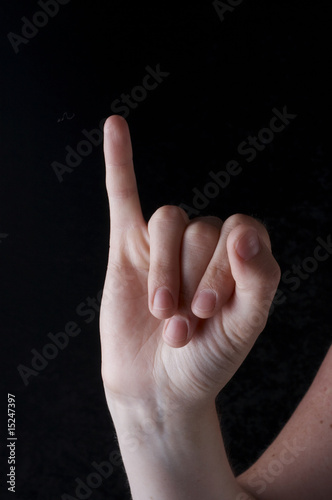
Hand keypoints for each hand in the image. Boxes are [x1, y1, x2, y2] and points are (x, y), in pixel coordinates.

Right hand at [99, 115, 279, 413]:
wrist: (158, 386)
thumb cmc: (205, 360)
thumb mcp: (244, 326)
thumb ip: (258, 279)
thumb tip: (244, 229)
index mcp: (239, 256)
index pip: (239, 229)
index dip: (226, 265)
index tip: (210, 308)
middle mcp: (204, 244)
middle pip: (200, 228)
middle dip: (189, 281)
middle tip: (183, 327)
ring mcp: (165, 243)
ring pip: (168, 219)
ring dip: (163, 271)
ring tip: (161, 314)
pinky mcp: (128, 246)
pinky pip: (123, 195)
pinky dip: (119, 161)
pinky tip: (115, 127)